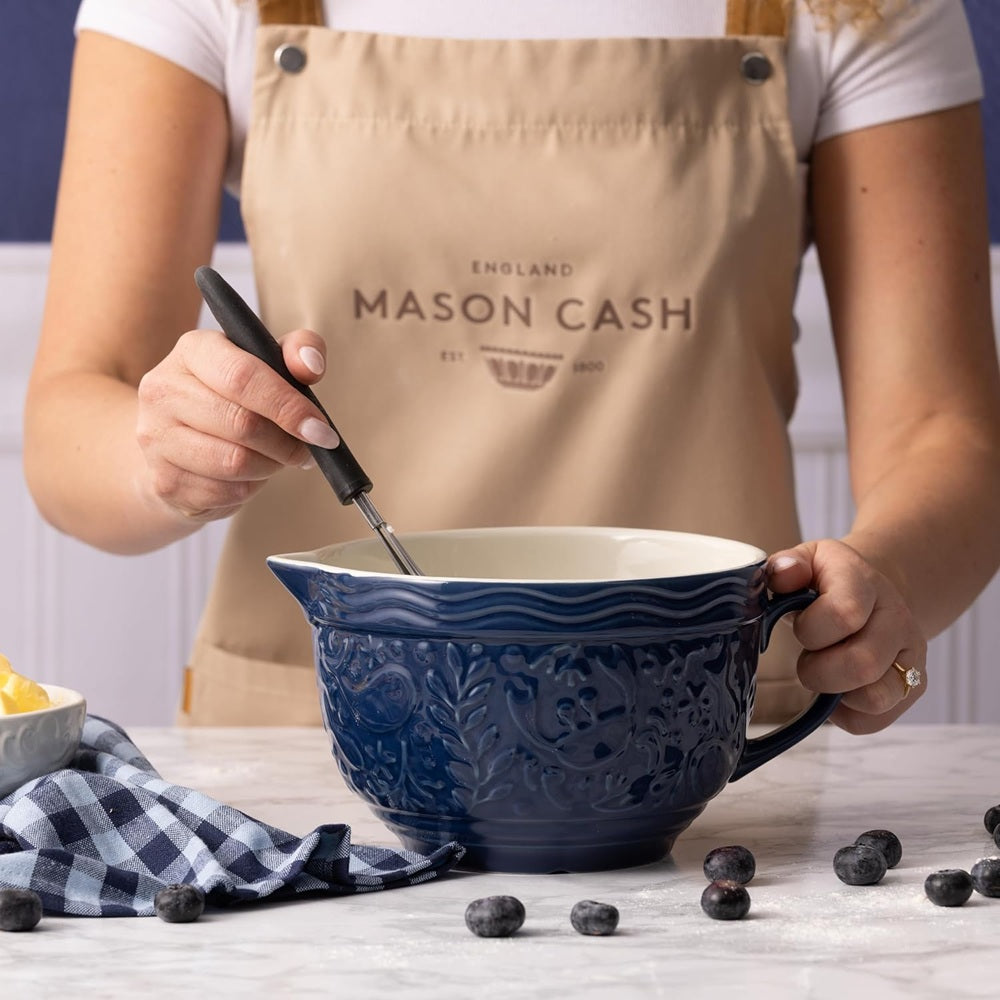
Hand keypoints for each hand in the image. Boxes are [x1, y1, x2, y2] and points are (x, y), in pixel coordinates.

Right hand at [135, 327, 335, 522]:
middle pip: (242, 423)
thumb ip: (297, 351)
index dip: (288, 406)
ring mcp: (157, 438)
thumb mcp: (267, 362)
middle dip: (286, 442)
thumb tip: (311, 365)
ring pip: (235, 462)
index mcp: (193, 350)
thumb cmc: (235, 397)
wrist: (179, 442)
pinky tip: (249, 474)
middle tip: (307, 449)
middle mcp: (164, 390)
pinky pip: (225, 492)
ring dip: (270, 466)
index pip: (243, 376)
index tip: (321, 430)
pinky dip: (250, 487)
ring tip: (277, 458)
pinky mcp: (164, 480)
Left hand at [766, 539, 926, 733]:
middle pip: (863, 665)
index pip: (845, 614)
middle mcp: (897, 618)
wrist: (870, 590)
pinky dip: (845, 714)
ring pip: (876, 698)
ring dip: (835, 695)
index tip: (800, 627)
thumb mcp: (805, 561)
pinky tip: (836, 689)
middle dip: (818, 671)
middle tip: (806, 659)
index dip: (810, 630)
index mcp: (865, 582)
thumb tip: (782, 575)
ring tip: (825, 673)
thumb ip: (786, 566)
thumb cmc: (827, 580)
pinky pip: (874, 720)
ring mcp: (911, 656)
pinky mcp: (913, 687)